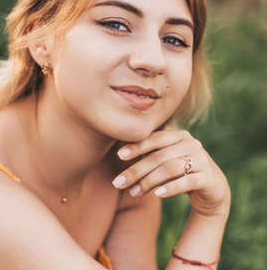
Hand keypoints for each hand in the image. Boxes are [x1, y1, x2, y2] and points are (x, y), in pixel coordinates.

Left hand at [112, 130, 230, 217]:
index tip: (119, 155)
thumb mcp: (167, 159)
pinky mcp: (208, 177)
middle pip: (159, 157)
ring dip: (148, 182)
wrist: (213, 188)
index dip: (137, 146)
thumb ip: (151, 153)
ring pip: (170, 169)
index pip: (155, 139)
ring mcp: (201, 160)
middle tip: (118, 183)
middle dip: (137, 170)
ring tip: (133, 192)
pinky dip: (171, 187)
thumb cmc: (182, 171)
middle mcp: (191, 144)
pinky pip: (186, 182)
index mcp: (179, 135)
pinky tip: (157, 194)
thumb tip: (120, 151)